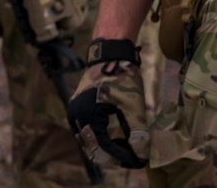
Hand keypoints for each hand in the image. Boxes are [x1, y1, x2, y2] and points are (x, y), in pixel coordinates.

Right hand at [67, 42, 149, 170]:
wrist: (110, 56)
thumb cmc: (122, 79)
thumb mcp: (134, 108)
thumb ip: (137, 135)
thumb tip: (141, 157)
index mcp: (87, 117)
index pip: (103, 149)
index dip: (122, 158)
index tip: (138, 162)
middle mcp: (76, 117)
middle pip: (93, 148)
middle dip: (113, 155)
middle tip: (133, 158)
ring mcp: (75, 112)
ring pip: (90, 140)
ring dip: (107, 148)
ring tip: (127, 150)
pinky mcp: (79, 109)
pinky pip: (88, 130)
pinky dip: (102, 138)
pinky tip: (117, 138)